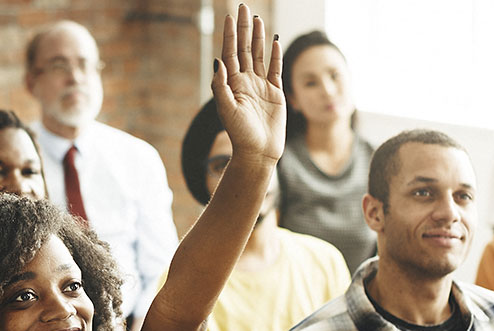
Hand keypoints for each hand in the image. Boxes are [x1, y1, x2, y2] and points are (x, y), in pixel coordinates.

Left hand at [212, 4, 285, 165]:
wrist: (258, 152)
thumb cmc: (239, 135)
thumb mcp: (226, 110)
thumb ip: (220, 86)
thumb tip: (218, 61)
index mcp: (232, 84)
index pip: (230, 53)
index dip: (230, 34)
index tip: (230, 16)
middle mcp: (245, 82)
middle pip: (244, 49)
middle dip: (244, 28)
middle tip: (244, 7)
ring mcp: (261, 86)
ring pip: (259, 55)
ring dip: (258, 37)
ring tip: (258, 19)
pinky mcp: (275, 93)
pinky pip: (275, 69)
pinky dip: (275, 55)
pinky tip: (275, 41)